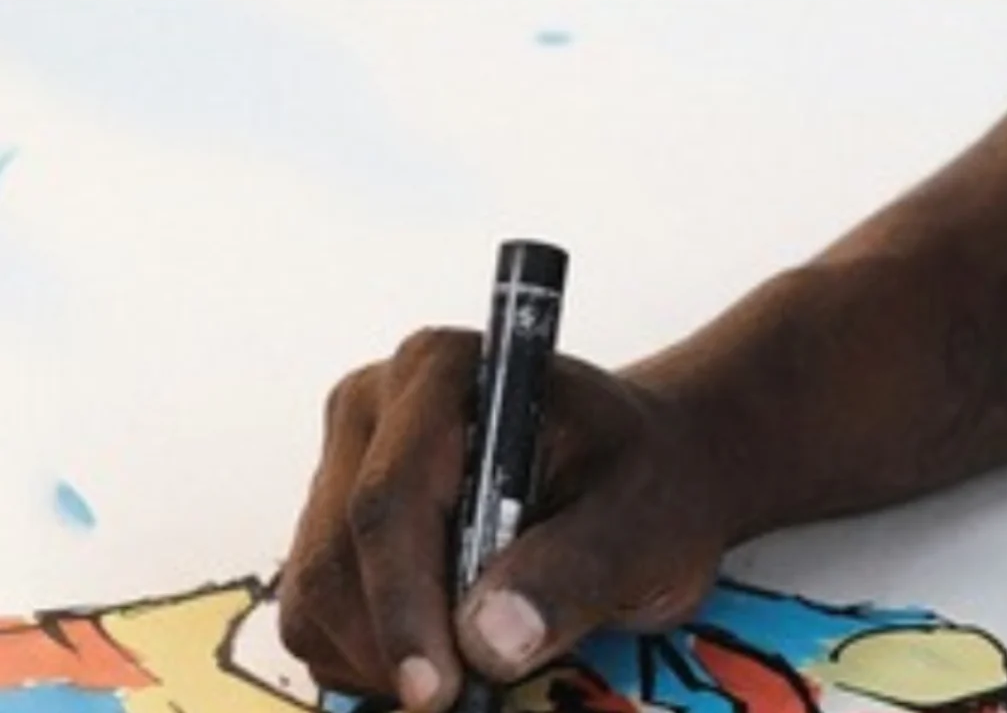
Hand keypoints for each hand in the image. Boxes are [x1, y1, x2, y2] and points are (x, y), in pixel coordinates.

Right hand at [278, 328, 738, 710]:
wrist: (644, 471)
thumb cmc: (647, 480)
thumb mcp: (644, 521)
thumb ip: (575, 569)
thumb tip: (489, 639)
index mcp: (444, 371)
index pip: (390, 499)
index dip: (405, 605)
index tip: (440, 687)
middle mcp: (375, 406)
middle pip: (337, 555)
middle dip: (397, 648)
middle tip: (468, 698)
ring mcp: (344, 465)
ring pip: (316, 595)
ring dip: (382, 660)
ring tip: (474, 670)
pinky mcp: (332, 525)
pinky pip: (315, 618)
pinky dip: (370, 660)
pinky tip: (445, 653)